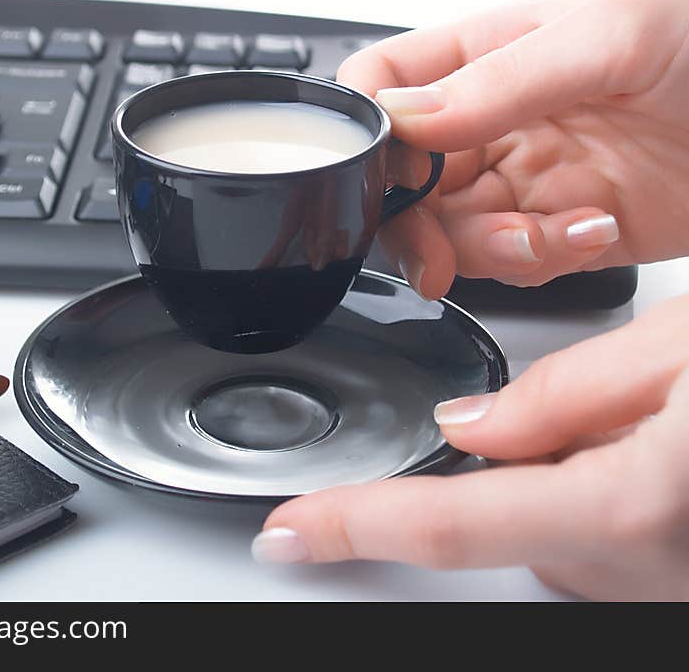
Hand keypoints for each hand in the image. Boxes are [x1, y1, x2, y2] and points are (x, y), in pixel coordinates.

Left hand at [252, 295, 688, 599]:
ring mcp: (671, 589)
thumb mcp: (681, 350)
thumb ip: (563, 392)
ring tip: (661, 419)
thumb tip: (471, 425)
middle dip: (521, 459)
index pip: (449, 524)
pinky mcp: (681, 585)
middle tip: (611, 395)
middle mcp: (652, 570)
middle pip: (510, 518)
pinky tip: (670, 453)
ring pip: (557, 529)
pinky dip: (609, 494)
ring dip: (575, 473)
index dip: (356, 526)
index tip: (291, 531)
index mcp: (635, 504)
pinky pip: (606, 545)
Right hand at [337, 0, 688, 297]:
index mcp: (489, 53)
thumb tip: (404, 118)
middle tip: (441, 252)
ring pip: (453, 232)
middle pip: (406, 181)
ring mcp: (527, 176)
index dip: (369, 137)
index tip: (393, 177)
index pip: (385, 88)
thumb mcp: (612, 37)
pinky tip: (593, 231)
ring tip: (548, 233)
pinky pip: (513, 263)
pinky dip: (541, 262)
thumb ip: (499, 79)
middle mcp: (496, 118)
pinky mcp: (561, 227)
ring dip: (490, 250)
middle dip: (419, 225)